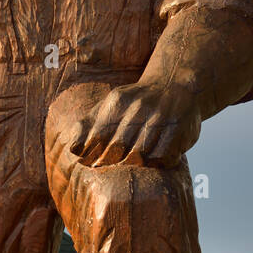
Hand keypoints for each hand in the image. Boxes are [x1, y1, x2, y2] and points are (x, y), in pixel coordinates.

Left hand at [68, 81, 201, 168]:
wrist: (177, 85)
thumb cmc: (136, 103)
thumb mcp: (111, 105)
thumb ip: (89, 125)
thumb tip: (73, 150)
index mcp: (118, 101)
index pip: (98, 135)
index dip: (92, 154)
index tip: (90, 164)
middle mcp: (140, 108)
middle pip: (118, 149)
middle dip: (110, 163)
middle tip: (110, 168)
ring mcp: (161, 119)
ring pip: (139, 157)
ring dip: (133, 165)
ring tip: (130, 164)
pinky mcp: (179, 131)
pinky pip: (162, 159)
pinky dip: (155, 163)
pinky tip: (152, 160)